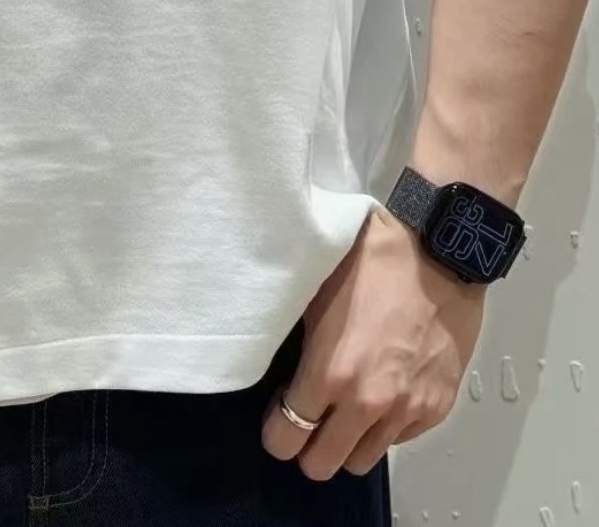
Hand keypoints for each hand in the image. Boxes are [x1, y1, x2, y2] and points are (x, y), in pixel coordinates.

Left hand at [261, 205, 485, 479]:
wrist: (442, 253)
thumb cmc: (374, 262)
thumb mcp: (318, 293)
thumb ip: (301, 343)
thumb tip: (284, 371)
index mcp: (331, 371)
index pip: (285, 439)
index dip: (275, 432)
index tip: (277, 416)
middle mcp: (367, 402)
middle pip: (321, 465)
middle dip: (308, 447)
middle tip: (308, 419)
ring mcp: (406, 410)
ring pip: (361, 460)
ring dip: (348, 440)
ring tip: (346, 408)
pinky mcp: (436, 409)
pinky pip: (398, 439)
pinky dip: (386, 426)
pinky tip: (382, 391)